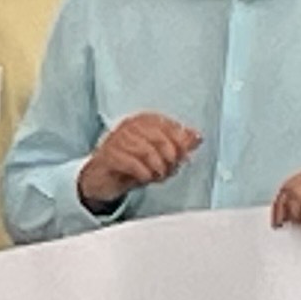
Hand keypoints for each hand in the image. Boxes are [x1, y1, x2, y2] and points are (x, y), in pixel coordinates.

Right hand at [76, 111, 202, 213]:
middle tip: (171, 169)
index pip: (168, 126)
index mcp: (144, 120)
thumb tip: (197, 136)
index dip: (180, 143)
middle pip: (160, 138)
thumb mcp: (159, 155)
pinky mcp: (108, 155)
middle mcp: (129, 126)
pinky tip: (145, 178)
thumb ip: (178, 144)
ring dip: (157, 168)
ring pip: (146, 151)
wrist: (103, 178)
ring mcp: (117, 139)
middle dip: (170, 157)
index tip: (184, 157)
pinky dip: (143, 173)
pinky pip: (131, 163)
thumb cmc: (132, 163)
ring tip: (158, 175)